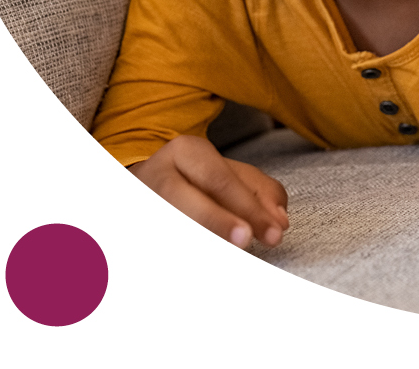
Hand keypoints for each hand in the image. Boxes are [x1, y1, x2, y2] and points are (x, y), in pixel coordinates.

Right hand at [129, 135, 289, 248]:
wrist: (148, 186)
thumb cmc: (201, 181)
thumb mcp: (233, 174)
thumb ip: (262, 192)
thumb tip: (278, 221)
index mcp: (184, 151)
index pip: (219, 181)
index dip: (248, 208)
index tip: (274, 233)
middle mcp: (157, 175)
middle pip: (186, 202)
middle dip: (219, 223)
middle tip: (246, 240)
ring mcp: (143, 202)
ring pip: (173, 225)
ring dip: (203, 243)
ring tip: (231, 259)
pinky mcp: (139, 225)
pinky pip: (164, 244)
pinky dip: (190, 255)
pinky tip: (212, 266)